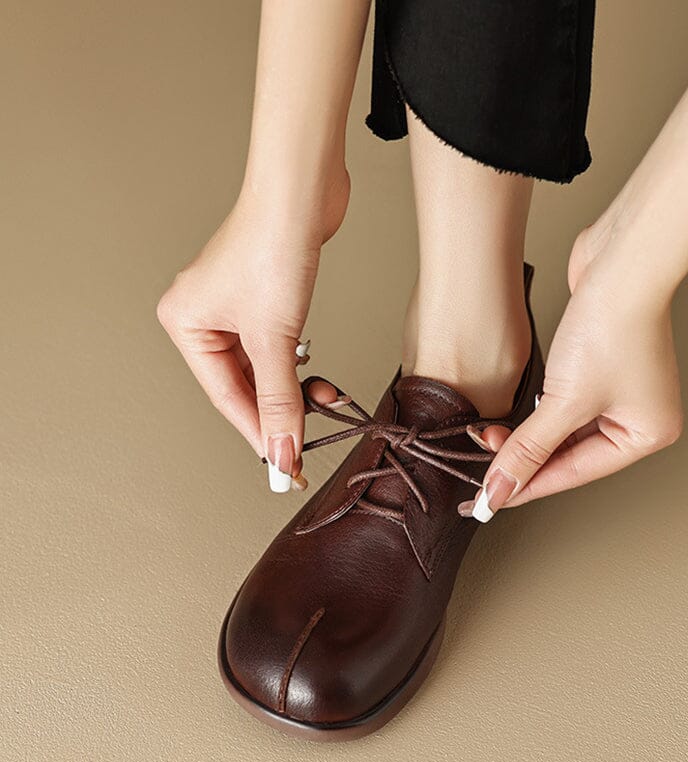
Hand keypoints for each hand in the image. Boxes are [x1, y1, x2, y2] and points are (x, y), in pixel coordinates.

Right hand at [156, 176, 347, 491]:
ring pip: (264, 369)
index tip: (281, 467)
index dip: (257, 434)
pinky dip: (298, 367)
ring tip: (325, 402)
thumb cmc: (273, 244)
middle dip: (280, 413)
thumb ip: (280, 399)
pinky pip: (278, 349)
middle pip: (244, 385)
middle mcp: (204, 316)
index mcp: (185, 323)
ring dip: (296, 390)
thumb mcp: (275, 337)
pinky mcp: (265, 298)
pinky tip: (315, 378)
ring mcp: (234, 307)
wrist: (303, 191)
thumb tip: (281, 450)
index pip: (225, 396)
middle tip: (305, 446)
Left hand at [459, 254, 683, 519]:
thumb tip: (504, 488)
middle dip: (524, 459)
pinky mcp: (598, 367)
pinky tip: (512, 422)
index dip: (529, 486)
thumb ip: (530, 448)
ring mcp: (619, 390)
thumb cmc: (612, 326)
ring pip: (562, 430)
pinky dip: (535, 414)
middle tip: (483, 469)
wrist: (618, 262)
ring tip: (490, 441)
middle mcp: (637, 415)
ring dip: (526, 436)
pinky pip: (561, 405)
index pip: (575, 472)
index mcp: (645, 433)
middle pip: (569, 453)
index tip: (492, 500)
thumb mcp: (565, 401)